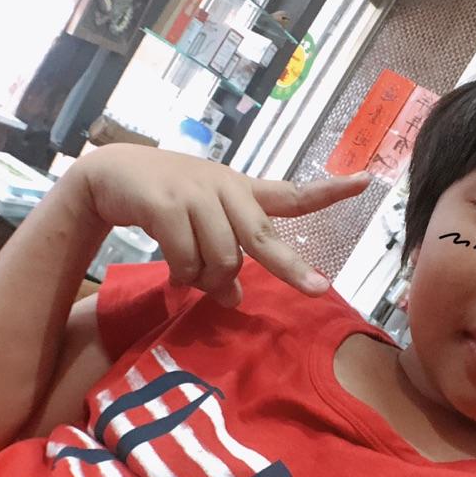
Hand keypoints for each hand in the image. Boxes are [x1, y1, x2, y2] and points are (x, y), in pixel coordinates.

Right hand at [74, 144, 371, 306]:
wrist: (108, 175)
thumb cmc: (163, 202)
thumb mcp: (199, 230)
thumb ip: (222, 262)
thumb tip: (235, 300)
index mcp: (240, 191)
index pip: (290, 192)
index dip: (328, 190)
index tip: (367, 181)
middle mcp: (225, 188)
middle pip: (263, 237)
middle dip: (291, 268)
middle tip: (318, 291)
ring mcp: (197, 193)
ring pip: (222, 257)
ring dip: (207, 281)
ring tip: (189, 283)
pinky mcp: (167, 203)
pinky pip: (187, 258)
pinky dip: (182, 277)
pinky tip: (173, 281)